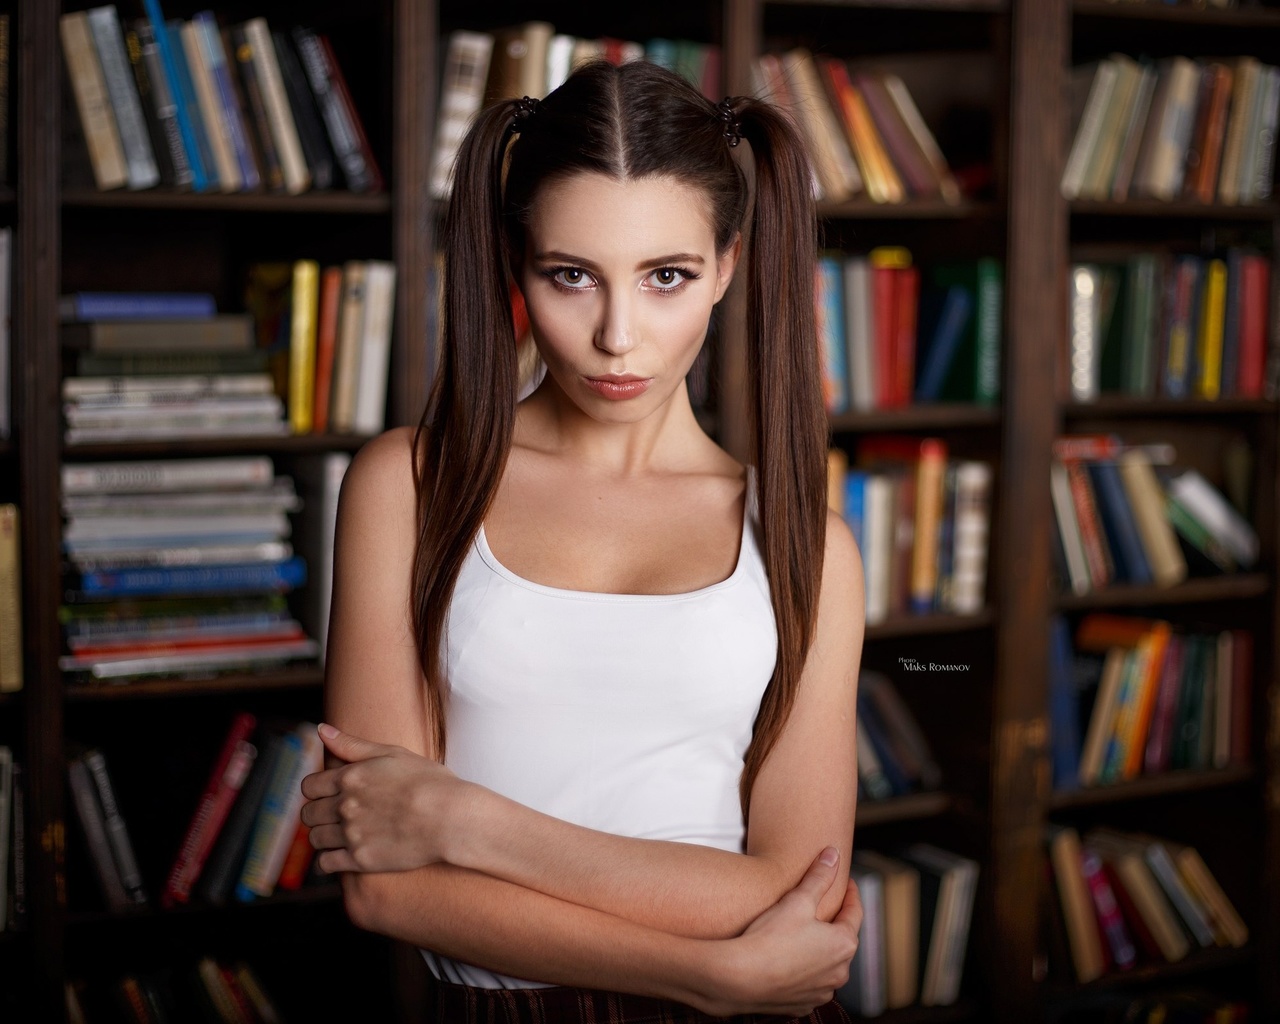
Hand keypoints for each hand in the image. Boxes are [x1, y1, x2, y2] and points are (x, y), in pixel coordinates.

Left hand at [300, 723, 469, 873]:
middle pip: (308, 814)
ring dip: (323, 836)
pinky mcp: (360, 860)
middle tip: (335, 815)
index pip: (309, 786)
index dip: (316, 790)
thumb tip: (321, 729)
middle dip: (318, 813)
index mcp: (350, 777)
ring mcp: (351, 834)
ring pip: (315, 839)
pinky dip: (329, 860)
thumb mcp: (392, 753)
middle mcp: (345, 805)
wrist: (452, 817)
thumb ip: (352, 744)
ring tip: (340, 834)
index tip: (328, 794)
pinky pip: (326, 864)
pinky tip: (342, 855)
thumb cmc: (429, 781)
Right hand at [697, 847, 861, 1017]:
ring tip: (801, 934)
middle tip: (821, 906)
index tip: (846, 882)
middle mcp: (839, 972)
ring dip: (818, 950)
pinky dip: (802, 971)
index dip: (850, 894)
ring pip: (825, 964)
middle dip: (833, 922)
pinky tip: (786, 960)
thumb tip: (834, 855)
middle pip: (841, 940)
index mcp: (843, 944)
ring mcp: (821, 992)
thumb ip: (819, 876)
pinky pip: (808, 984)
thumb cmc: (770, 937)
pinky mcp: (802, 1004)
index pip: (854, 912)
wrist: (739, 978)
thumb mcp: (797, 900)